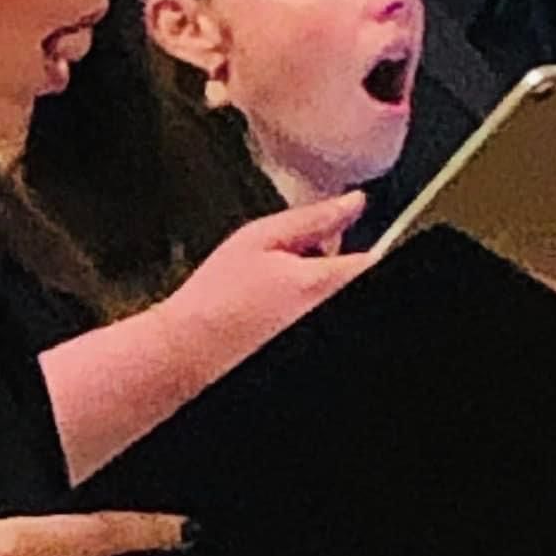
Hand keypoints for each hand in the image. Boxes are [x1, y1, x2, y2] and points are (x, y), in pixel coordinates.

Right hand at [154, 195, 370, 390]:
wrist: (184, 353)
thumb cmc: (214, 299)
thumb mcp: (258, 238)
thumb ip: (314, 219)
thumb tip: (354, 202)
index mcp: (320, 284)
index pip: (372, 263)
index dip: (361, 252)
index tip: (343, 250)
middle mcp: (326, 314)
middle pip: (356, 281)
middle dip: (339, 269)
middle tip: (303, 268)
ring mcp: (317, 332)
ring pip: (336, 299)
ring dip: (322, 290)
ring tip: (284, 295)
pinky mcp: (304, 345)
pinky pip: (319, 315)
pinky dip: (305, 310)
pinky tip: (278, 317)